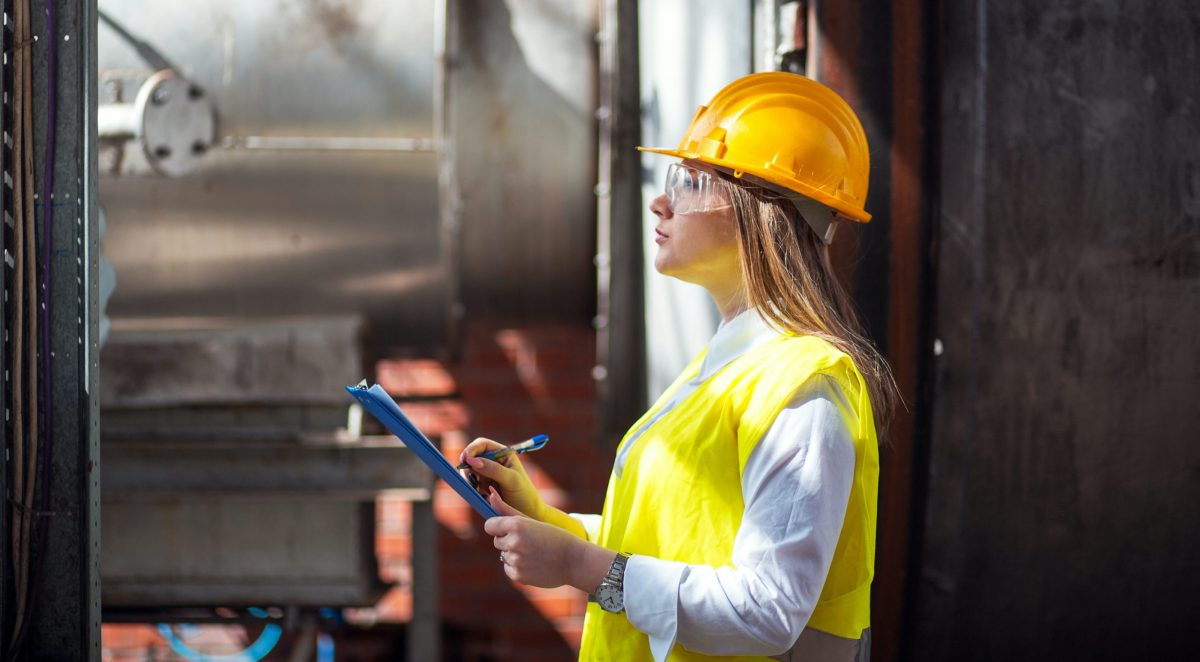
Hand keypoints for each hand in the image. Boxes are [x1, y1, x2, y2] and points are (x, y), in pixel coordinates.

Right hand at [460, 437, 545, 519]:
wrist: (528, 513)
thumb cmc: (524, 494)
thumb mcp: (511, 480)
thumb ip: (493, 469)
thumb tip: (472, 460)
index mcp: (503, 453)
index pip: (482, 444)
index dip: (471, 450)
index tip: (465, 460)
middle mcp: (494, 461)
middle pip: (472, 457)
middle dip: (468, 467)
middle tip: (470, 480)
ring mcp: (487, 473)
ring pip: (469, 471)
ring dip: (468, 479)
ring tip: (477, 490)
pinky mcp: (483, 486)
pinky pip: (470, 483)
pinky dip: (471, 488)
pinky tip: (481, 495)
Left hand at [485, 488, 614, 590]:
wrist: (574, 560)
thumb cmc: (553, 536)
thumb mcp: (532, 520)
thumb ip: (507, 510)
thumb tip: (490, 494)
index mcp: (517, 525)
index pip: (489, 525)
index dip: (498, 526)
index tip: (508, 528)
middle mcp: (513, 542)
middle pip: (497, 541)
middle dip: (508, 540)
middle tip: (529, 541)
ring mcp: (515, 560)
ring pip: (503, 555)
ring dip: (514, 554)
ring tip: (534, 553)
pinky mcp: (518, 575)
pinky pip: (509, 568)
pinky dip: (518, 567)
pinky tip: (533, 563)